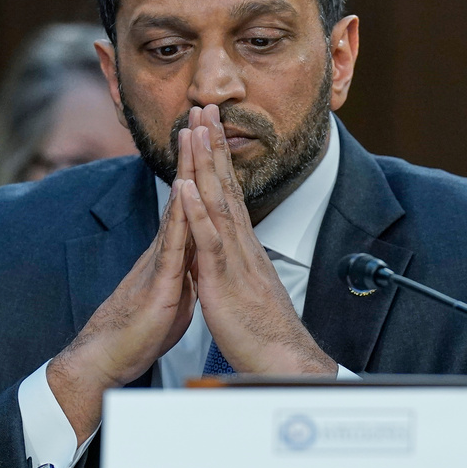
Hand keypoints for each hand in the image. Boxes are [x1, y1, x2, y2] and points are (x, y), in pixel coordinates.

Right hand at [47, 141, 196, 441]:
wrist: (108, 359)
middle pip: (184, 193)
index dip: (204, 168)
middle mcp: (166, 248)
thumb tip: (196, 261)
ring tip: (191, 133)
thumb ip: (185, 272)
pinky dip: (180, 217)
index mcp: (175, 251)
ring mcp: (160, 261)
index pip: (192, 201)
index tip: (213, 134)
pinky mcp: (159, 283)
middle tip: (200, 111)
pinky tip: (183, 191)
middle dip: (195, 152)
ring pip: (177, 208)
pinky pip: (171, 245)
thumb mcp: (175, 294)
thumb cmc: (140, 330)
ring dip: (186, 170)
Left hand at [179, 104, 335, 375]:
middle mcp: (240, 242)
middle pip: (224, 184)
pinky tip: (186, 185)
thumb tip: (210, 252)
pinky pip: (210, 239)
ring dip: (204, 164)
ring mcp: (234, 256)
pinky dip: (197, 210)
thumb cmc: (261, 329)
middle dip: (212, 144)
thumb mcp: (238, 288)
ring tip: (194, 130)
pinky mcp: (225, 277)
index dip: (216, 158)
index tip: (207, 128)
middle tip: (203, 108)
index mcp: (241, 244)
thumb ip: (225, 264)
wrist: (280, 359)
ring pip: (217, 202)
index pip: (227, 191)